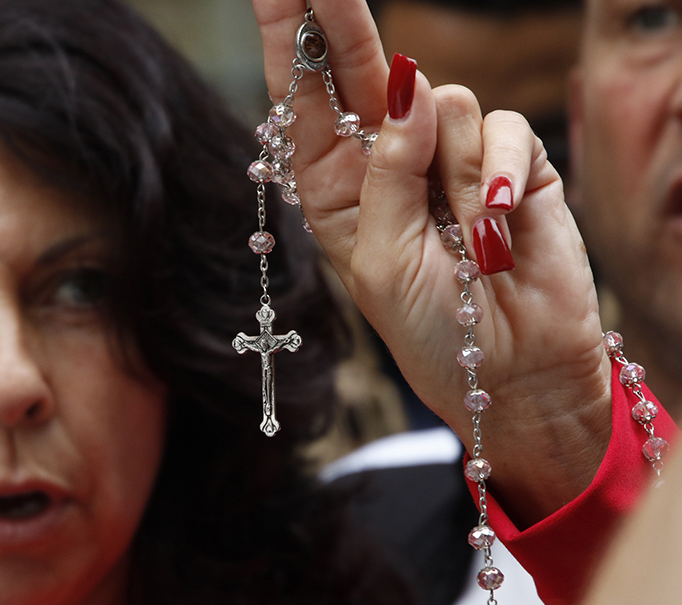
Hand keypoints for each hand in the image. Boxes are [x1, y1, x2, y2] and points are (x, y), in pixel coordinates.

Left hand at [252, 0, 610, 525]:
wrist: (512, 372)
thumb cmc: (430, 331)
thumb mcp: (380, 264)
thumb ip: (386, 178)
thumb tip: (410, 90)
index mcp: (336, 187)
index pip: (306, 102)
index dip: (289, 42)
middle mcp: (387, 159)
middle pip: (362, 68)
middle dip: (341, 20)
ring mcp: (446, 154)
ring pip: (440, 101)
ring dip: (447, 174)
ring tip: (460, 239)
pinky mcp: (506, 158)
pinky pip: (496, 128)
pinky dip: (493, 177)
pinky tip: (494, 227)